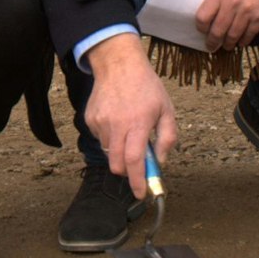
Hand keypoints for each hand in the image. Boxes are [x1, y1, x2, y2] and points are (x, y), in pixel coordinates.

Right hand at [81, 33, 177, 199]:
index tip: (140, 193)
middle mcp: (116, 125)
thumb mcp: (167, 109)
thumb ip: (168, 137)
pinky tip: (117, 121)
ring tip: (129, 130)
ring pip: (108, 152)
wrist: (119, 64)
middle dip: (127, 172)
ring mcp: (100, 122)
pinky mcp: (90, 119)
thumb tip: (160, 161)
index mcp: (138, 123)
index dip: (137, 181)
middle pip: (117, 164)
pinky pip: (100, 139)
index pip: (135, 161)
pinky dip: (110, 138)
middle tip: (138, 164)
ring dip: (119, 152)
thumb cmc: (146, 87)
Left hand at [195, 0, 258, 50]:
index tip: (203, 31)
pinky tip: (240, 42)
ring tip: (227, 46)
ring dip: (228, 44)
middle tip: (212, 46)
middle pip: (217, 31)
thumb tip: (210, 18)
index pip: (203, 17)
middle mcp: (232, 4)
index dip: (201, 27)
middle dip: (213, 42)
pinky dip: (243, 42)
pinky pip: (248, 36)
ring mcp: (247, 12)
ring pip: (232, 37)